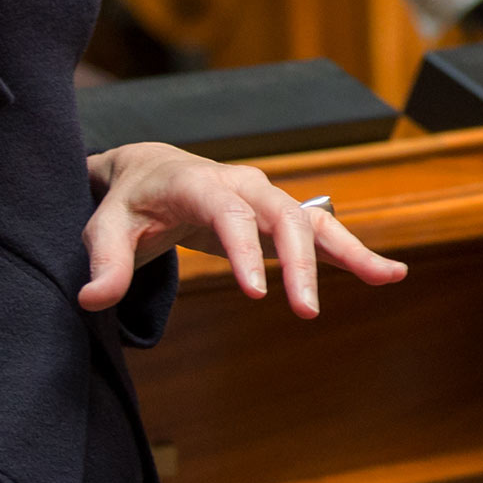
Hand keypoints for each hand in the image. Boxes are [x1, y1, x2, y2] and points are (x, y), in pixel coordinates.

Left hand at [79, 143, 408, 316]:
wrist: (151, 171)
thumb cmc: (128, 202)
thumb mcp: (105, 227)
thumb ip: (104, 263)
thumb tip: (93, 300)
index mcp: (199, 182)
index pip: (228, 212)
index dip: (244, 250)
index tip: (256, 294)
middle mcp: (242, 184)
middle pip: (283, 216)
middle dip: (300, 263)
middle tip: (305, 311)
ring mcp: (266, 198)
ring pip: (315, 221)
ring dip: (348, 251)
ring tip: (387, 278)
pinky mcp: (279, 216)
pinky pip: (322, 232)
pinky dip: (354, 252)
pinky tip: (389, 274)